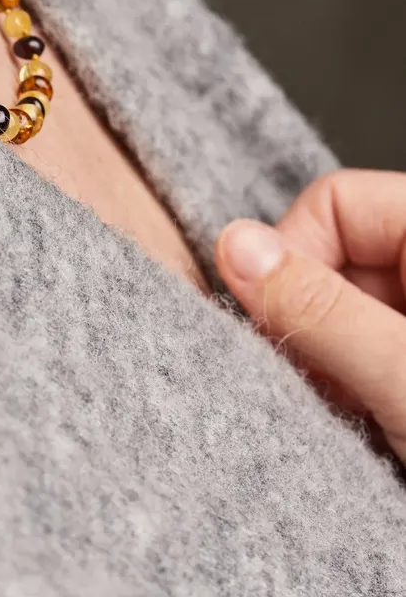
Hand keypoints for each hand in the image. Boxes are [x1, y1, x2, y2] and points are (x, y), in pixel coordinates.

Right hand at [215, 170, 405, 461]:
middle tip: (315, 382)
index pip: (336, 200)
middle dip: (307, 317)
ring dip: (327, 357)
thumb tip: (234, 245)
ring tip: (349, 413)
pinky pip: (362, 343)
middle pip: (335, 253)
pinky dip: (351, 381)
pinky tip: (363, 424)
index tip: (280, 321)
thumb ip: (318, 308)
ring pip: (343, 304)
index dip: (294, 254)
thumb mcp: (402, 373)